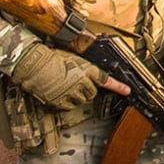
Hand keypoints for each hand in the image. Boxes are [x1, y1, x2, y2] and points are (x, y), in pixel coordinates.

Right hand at [11, 43, 127, 110]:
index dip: (119, 86)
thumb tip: (88, 73)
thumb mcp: (72, 57)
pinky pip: (69, 106)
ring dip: (77, 96)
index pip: (106, 80)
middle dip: (87, 90)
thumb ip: (83, 67)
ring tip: (65, 85)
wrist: (35, 64)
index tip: (127, 91)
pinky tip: (59, 92)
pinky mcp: (62, 101)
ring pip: (82, 100)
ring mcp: (72, 93)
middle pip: (92, 93)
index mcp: (87, 69)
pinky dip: (66, 102)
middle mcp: (82, 82)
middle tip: (75, 83)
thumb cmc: (51, 57)